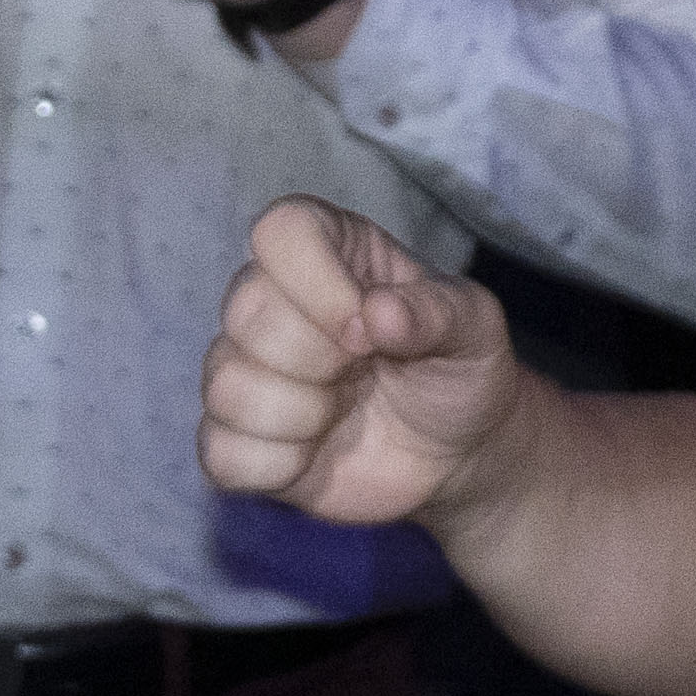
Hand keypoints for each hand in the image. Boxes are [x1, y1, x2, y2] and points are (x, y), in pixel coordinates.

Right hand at [198, 193, 530, 526]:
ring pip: (226, 386)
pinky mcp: (233, 437)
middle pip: (245, 311)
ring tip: (342, 413)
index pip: (282, 230)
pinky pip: (220, 453)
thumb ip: (438, 312)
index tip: (365, 329)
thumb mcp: (474, 330)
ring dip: (300, 416)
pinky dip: (277, 465)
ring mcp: (246, 370)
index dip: (317, 281)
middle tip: (363, 374)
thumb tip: (377, 312)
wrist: (455, 453)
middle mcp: (275, 301)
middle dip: (318, 359)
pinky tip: (313, 455)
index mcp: (334, 252)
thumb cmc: (458, 371)